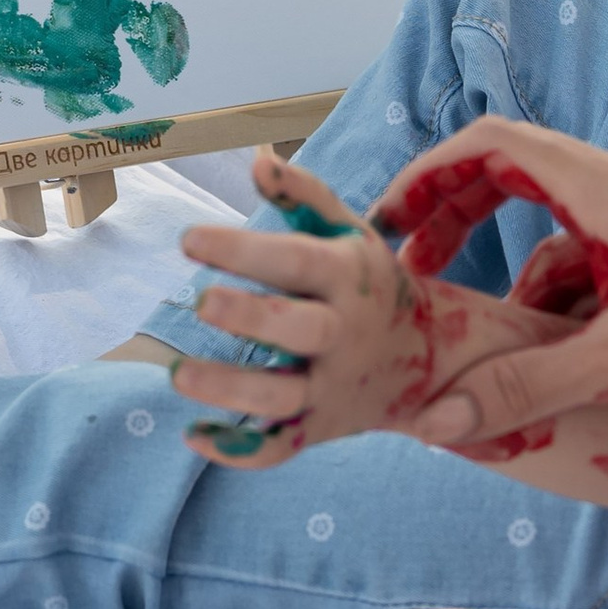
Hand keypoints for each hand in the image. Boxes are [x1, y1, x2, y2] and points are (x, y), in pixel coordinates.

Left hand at [167, 147, 580, 466]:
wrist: (429, 360)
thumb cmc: (368, 283)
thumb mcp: (349, 233)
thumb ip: (304, 195)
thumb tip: (257, 160)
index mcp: (347, 277)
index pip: (295, 260)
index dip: (243, 250)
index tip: (189, 239)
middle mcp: (342, 334)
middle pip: (297, 331)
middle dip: (251, 318)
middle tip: (202, 302)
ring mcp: (331, 387)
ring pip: (280, 397)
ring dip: (229, 390)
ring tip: (177, 374)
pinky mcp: (320, 428)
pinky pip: (279, 448)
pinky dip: (238, 449)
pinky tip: (193, 435)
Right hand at [364, 119, 607, 450]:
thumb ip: (528, 388)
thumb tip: (438, 416)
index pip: (493, 143)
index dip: (428, 175)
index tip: (387, 223)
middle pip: (518, 175)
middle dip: (460, 219)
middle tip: (418, 274)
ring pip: (564, 231)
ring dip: (520, 279)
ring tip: (496, 348)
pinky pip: (605, 263)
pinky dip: (572, 301)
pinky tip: (568, 361)